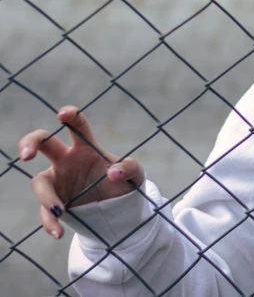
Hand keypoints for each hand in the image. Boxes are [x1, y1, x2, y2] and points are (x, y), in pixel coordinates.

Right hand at [17, 105, 144, 239]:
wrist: (118, 208)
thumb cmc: (124, 182)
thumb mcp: (135, 174)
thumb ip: (129, 168)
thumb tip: (114, 172)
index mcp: (87, 148)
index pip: (77, 127)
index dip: (70, 116)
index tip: (63, 114)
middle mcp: (67, 160)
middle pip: (43, 143)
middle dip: (30, 143)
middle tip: (26, 155)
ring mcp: (58, 181)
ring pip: (39, 182)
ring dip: (45, 196)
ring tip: (60, 210)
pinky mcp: (55, 203)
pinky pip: (46, 212)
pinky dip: (50, 222)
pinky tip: (58, 233)